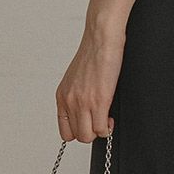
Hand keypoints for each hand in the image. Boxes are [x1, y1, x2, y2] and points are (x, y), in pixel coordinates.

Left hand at [55, 19, 123, 143]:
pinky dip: (109, 127)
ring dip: (100, 131)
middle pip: (78, 136)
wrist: (101, 38)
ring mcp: (83, 102)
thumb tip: (85, 112)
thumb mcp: (76, 78)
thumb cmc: (93, 54)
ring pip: (88, 135)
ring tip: (107, 118)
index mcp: (62, 96)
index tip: (89, 123)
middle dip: (91, 132)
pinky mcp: (99, 100)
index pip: (65, 131)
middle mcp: (69, 101)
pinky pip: (102, 128)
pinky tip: (111, 116)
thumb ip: (76, 96)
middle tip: (101, 120)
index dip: (79, 130)